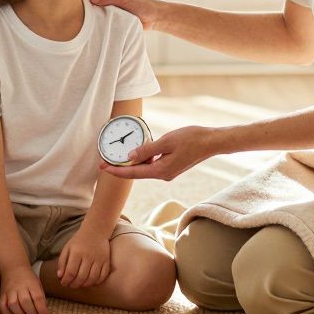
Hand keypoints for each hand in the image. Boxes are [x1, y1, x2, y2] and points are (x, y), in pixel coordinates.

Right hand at [0, 265, 49, 313]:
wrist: (14, 268)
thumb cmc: (28, 278)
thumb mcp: (38, 284)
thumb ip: (41, 298)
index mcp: (31, 283)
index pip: (37, 297)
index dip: (42, 309)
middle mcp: (19, 287)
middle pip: (25, 302)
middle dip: (32, 313)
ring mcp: (9, 291)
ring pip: (13, 305)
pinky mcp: (2, 295)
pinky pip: (3, 307)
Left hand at [56, 231, 111, 287]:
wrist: (96, 230)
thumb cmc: (79, 241)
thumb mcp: (67, 248)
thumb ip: (62, 262)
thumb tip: (60, 276)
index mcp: (77, 252)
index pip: (71, 272)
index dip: (66, 281)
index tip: (64, 283)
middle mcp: (89, 256)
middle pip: (81, 277)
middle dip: (74, 285)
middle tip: (71, 285)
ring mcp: (99, 259)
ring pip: (92, 278)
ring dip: (85, 285)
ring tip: (80, 284)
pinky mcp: (107, 261)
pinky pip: (103, 276)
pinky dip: (97, 282)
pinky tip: (91, 281)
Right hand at [79, 0, 162, 30]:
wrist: (153, 17)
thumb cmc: (141, 5)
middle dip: (78, 4)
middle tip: (64, 11)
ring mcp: (106, 6)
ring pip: (91, 9)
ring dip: (85, 14)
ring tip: (71, 20)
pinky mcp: (109, 16)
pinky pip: (98, 18)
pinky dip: (93, 21)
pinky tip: (85, 27)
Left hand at [100, 125, 217, 180]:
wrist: (211, 142)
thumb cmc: (191, 139)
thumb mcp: (166, 141)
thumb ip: (147, 150)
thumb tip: (130, 157)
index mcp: (161, 171)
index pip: (133, 173)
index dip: (116, 171)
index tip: (102, 168)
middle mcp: (163, 175)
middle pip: (137, 172)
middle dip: (121, 167)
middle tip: (105, 160)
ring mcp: (168, 172)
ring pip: (145, 168)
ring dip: (133, 162)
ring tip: (120, 154)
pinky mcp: (171, 167)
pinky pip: (153, 165)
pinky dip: (144, 159)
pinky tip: (141, 151)